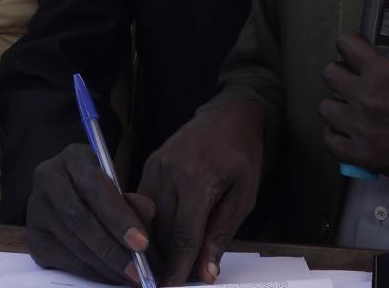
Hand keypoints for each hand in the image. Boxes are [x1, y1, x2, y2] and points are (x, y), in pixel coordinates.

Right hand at [27, 143, 156, 284]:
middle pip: (79, 218)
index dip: (118, 216)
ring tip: (129, 275)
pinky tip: (109, 275)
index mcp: (73, 157)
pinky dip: (90, 272)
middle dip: (112, 247)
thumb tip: (145, 216)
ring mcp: (35, 209)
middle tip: (137, 269)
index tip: (142, 243)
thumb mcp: (119, 186)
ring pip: (72, 242)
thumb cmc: (101, 189)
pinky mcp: (33, 237)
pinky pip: (63, 260)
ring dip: (104, 264)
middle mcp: (47, 178)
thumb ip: (134, 201)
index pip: (94, 186)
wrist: (68, 193)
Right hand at [138, 99, 263, 285]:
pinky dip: (152, 226)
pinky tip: (164, 238)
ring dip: (156, 246)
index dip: (178, 267)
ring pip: (147, 222)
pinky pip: (144, 206)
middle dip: (167, 261)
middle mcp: (168, 172)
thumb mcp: (243, 196)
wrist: (227, 116)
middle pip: (160, 232)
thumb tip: (205, 272)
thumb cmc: (241, 155)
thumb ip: (221, 234)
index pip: (183, 235)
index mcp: (196, 178)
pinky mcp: (148, 165)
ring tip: (170, 263)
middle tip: (176, 279)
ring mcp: (154, 167)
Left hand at [320, 33, 388, 201]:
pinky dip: (337, 136)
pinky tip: (349, 133)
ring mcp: (362, 129)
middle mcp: (367, 99)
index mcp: (385, 75)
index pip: (345, 45)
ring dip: (338, 106)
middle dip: (341, 74)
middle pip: (329, 74)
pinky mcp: (363, 156)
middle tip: (353, 81)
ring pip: (325, 107)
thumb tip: (374, 65)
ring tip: (351, 110)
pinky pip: (330, 142)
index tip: (353, 50)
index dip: (349, 46)